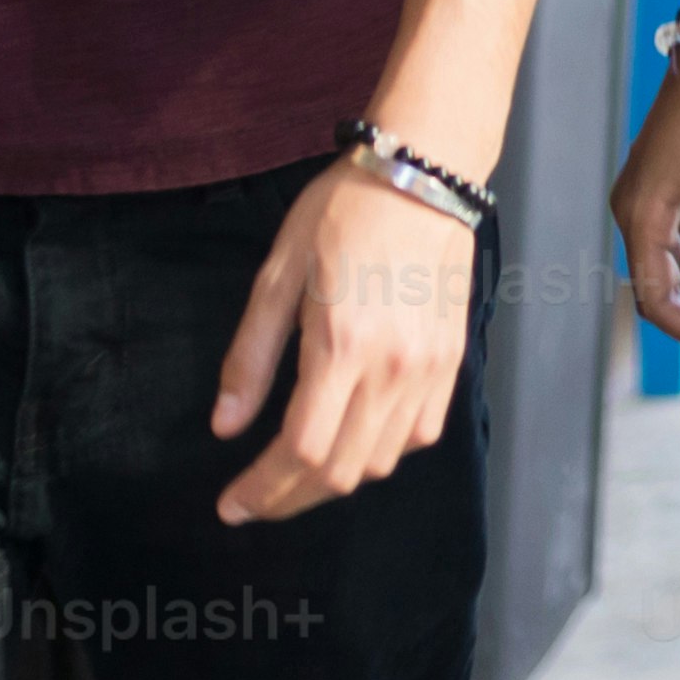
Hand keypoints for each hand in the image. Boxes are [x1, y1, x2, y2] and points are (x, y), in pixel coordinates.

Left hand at [212, 157, 483, 525]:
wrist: (423, 174)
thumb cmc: (339, 214)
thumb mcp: (277, 276)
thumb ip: (250, 357)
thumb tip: (225, 425)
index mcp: (341, 344)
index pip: (301, 450)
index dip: (262, 490)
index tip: (231, 505)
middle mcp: (393, 367)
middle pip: (341, 471)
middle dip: (290, 498)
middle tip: (254, 501)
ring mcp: (431, 367)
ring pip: (383, 461)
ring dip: (335, 481)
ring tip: (297, 475)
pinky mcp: (453, 359)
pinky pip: (420, 434)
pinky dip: (382, 453)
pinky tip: (353, 441)